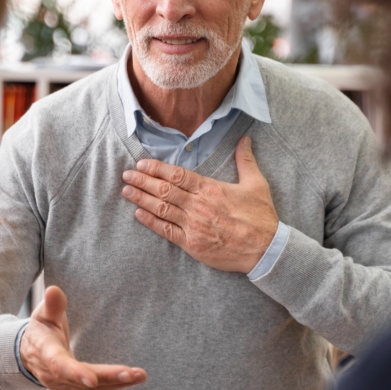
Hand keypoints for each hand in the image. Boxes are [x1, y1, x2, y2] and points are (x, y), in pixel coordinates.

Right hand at [20, 285, 146, 389]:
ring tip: (140, 376)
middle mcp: (53, 375)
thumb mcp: (43, 314)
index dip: (75, 373)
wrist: (30, 354)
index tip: (92, 380)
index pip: (60, 364)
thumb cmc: (41, 330)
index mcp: (46, 353)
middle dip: (108, 378)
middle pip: (82, 381)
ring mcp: (62, 387)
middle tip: (132, 374)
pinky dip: (113, 387)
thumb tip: (54, 289)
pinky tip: (130, 380)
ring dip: (117, 384)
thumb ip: (52, 304)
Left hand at [121, 136, 278, 273]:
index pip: (177, 175)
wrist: (265, 249)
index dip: (156, 168)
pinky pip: (166, 231)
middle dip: (142, 181)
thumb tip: (245, 140)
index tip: (142, 164)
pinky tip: (138, 214)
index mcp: (210, 189)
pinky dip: (151, 222)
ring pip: (161, 208)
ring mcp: (193, 226)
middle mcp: (198, 206)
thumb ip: (246, 161)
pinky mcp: (192, 244)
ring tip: (126, 191)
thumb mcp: (257, 184)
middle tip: (126, 175)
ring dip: (141, 199)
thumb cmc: (261, 217)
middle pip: (164, 190)